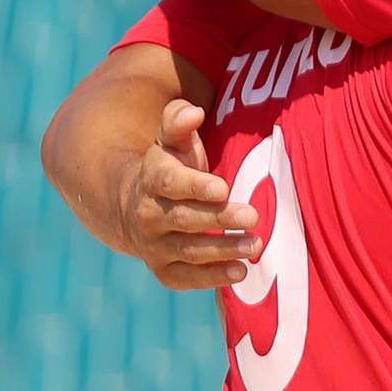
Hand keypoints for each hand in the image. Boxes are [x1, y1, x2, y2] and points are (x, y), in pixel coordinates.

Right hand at [118, 100, 261, 288]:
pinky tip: (240, 273)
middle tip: (252, 216)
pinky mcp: (164, 270)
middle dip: (218, 219)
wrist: (136, 206)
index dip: (195, 185)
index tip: (222, 187)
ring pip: (187, 250)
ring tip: (255, 245)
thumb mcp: (172, 142)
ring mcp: (153, 246)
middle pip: (183, 218)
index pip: (170, 182)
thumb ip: (179, 122)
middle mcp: (148, 215)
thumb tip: (193, 112)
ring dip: (222, 250)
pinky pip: (185, 277)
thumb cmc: (171, 167)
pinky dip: (211, 278)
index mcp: (152, 179)